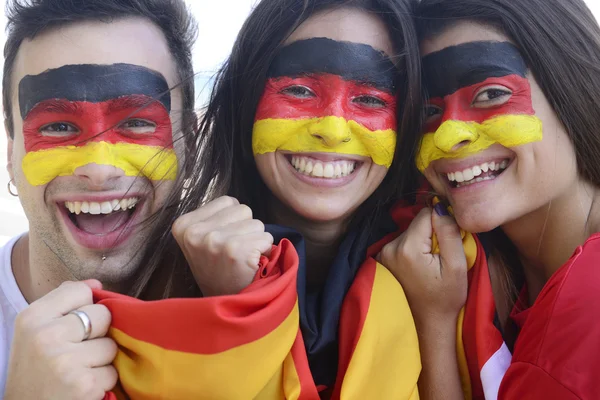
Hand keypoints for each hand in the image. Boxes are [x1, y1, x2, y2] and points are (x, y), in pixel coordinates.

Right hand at [4, 280, 116, 399]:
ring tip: (78, 370)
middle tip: (76, 351)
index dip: (85, 308)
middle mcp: (46, 336)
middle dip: (97, 334)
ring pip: (110, 345)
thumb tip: (96, 284)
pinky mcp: (83, 385)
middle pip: (103, 315)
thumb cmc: (34, 369)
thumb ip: (64, 302)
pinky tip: (82, 386)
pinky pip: (112, 372)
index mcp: (32, 317)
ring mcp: (65, 361)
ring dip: (101, 360)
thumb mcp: (35, 330)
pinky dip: (102, 381)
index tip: (71, 326)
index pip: (81, 291)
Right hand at [172, 196, 273, 295]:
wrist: (222, 307)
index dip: (233, 221)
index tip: (222, 243)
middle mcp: (195, 232)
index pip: (228, 201)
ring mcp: (214, 241)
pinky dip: (264, 251)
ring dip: (256, 240)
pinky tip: (250, 265)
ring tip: (242, 259)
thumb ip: (213, 218)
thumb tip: (235, 202)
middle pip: (244, 209)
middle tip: (234, 253)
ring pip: (257, 223)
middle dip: (246, 229)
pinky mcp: (235, 251)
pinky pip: (266, 238)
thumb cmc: (217, 270)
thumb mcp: (201, 241)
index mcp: (183, 225)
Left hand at [378, 206, 467, 326]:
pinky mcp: (383, 259)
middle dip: (432, 232)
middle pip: (416, 223)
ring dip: (423, 241)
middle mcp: (390, 247)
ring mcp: (384, 254)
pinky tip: (421, 266)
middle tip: (442, 255)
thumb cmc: (446, 297)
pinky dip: (414, 248)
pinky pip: (403, 242)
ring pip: (410, 232)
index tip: (450, 238)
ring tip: (432, 262)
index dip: (441, 221)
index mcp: (408, 248)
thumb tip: (441, 207)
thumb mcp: (456, 266)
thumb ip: (449, 233)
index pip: (425, 214)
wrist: (429, 323)